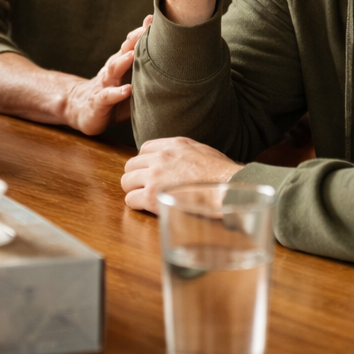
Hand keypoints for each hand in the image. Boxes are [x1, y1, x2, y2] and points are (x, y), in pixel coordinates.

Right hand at [61, 17, 151, 134]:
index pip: (132, 44)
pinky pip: (108, 95)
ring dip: (124, 61)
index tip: (155, 21)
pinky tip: (127, 89)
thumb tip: (175, 65)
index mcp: (121, 63)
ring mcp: (104, 84)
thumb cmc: (113, 96)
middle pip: (124, 51)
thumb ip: (146, 71)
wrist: (81, 110)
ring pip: (113, 69)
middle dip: (135, 40)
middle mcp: (112, 70)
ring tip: (134, 55)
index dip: (142, 33)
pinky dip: (117, 92)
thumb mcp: (130, 82)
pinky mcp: (98, 101)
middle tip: (147, 30)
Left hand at [121, 136, 239, 213]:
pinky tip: (148, 207)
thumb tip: (178, 158)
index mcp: (172, 145)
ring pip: (126, 182)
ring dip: (134, 190)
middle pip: (131, 165)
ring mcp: (154, 176)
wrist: (227, 189)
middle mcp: (159, 158)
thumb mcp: (200, 150)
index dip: (146, 162)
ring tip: (145, 198)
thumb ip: (182, 151)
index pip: (144, 149)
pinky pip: (130, 199)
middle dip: (136, 176)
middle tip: (145, 186)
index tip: (151, 171)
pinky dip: (137, 205)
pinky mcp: (151, 196)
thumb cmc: (221, 174)